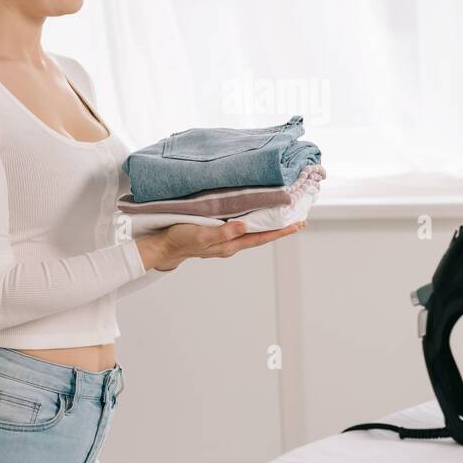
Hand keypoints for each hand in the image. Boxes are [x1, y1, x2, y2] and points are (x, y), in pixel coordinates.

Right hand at [140, 219, 307, 271]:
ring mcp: (225, 240)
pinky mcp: (218, 234)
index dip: (281, 232)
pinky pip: (242, 228)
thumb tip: (245, 227)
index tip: (298, 225)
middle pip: (262, 236)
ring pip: (253, 232)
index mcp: (231, 244)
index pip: (262, 238)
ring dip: (268, 225)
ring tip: (282, 216)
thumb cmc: (181, 239)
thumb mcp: (201, 235)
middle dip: (280, 228)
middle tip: (298, 220)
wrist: (164, 246)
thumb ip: (223, 232)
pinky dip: (253, 222)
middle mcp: (232, 244)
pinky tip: (255, 216)